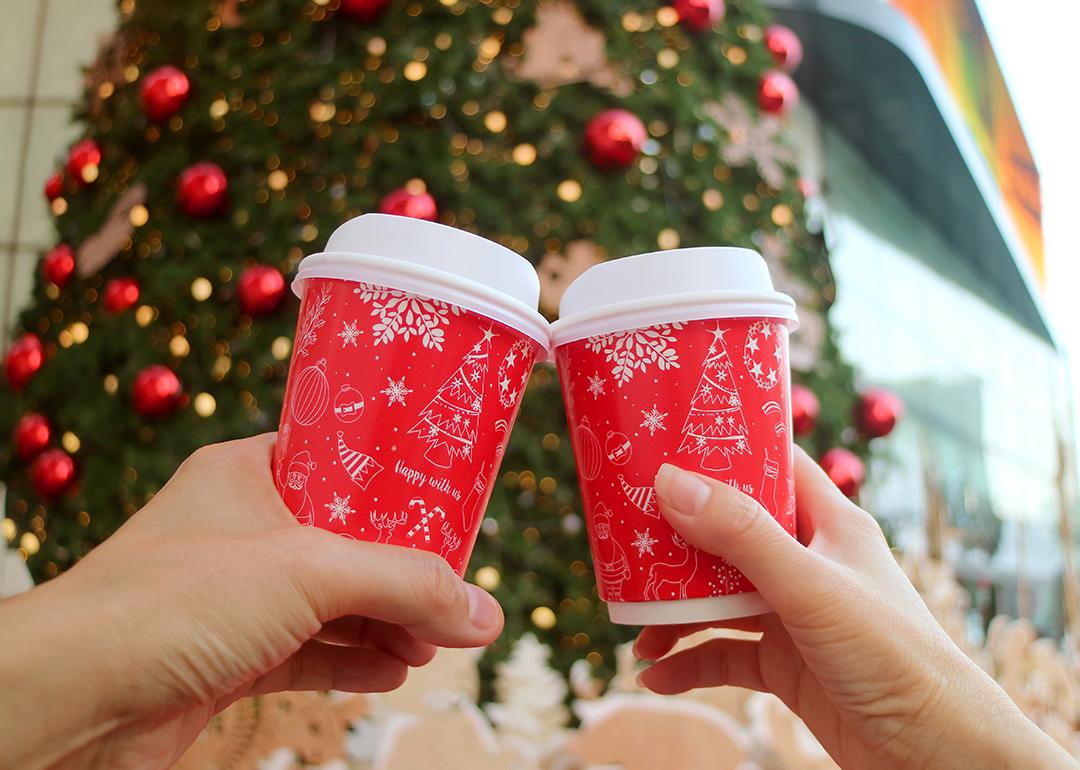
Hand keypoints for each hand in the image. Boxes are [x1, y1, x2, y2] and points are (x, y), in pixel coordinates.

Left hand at [0, 434, 501, 769]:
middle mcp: (241, 531)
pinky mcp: (229, 658)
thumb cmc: (170, 602)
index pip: (339, 462)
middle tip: (457, 587)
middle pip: (347, 541)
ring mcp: (235, 598)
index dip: (396, 481)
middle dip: (405, 569)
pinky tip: (395, 670)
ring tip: (439, 639)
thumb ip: (405, 585)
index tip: (449, 498)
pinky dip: (355, 660)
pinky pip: (310, 651)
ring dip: (387, 621)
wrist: (71, 700)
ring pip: (333, 602)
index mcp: (248, 474)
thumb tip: (485, 613)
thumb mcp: (310, 570)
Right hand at [636, 449, 1075, 769]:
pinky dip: (690, 662)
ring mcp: (795, 614)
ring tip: (636, 627)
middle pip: (731, 533)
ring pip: (720, 598)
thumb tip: (671, 481)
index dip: (727, 449)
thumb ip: (742, 535)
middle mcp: (809, 562)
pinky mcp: (786, 664)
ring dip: (677, 611)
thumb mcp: (809, 586)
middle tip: (629, 538)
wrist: (936, 753)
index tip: (671, 441)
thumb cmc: (894, 655)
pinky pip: (725, 654)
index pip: (775, 465)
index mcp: (829, 523)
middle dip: (680, 540)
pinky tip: (657, 676)